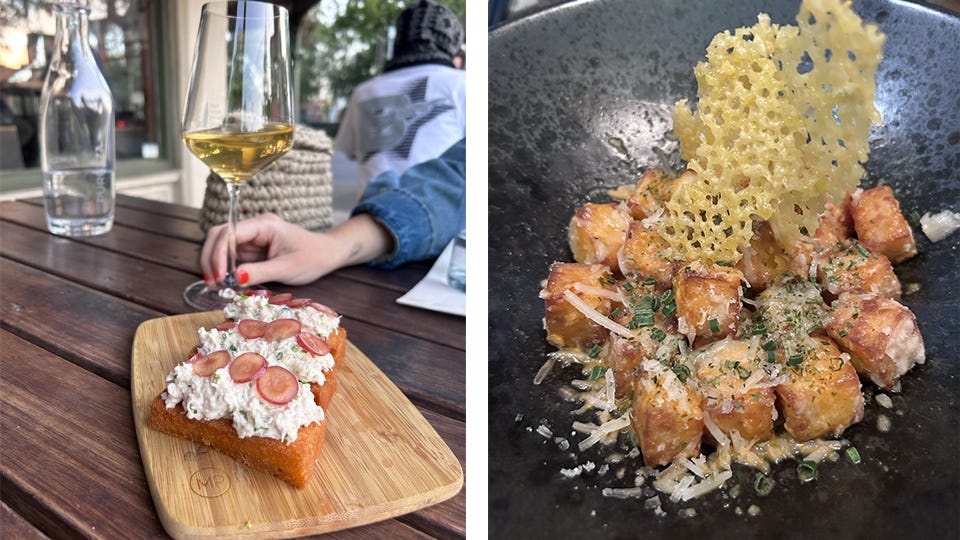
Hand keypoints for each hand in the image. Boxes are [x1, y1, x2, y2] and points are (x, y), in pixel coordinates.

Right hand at [200, 212, 393, 286]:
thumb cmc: (312, 258)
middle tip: (211, 283)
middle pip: (219, 235)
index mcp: (264, 224)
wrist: (327, 255)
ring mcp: (252, 236)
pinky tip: (224, 282)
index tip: (217, 276)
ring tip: (216, 285)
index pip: (230, 233)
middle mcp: (255, 226)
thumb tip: (232, 278)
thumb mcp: (287, 269)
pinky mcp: (253, 247)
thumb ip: (259, 272)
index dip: (217, 253)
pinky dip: (224, 268)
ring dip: (215, 264)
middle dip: (210, 257)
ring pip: (222, 245)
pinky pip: (231, 255)